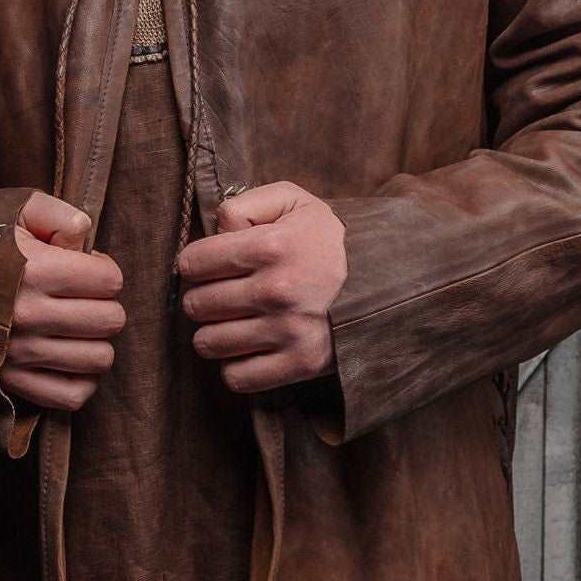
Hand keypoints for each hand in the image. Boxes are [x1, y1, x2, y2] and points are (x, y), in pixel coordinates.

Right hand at [0, 190, 125, 412]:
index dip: (103, 270)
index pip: (109, 281)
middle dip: (103, 304)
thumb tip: (86, 239)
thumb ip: (56, 214)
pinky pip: (71, 395)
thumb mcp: (7, 210)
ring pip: (98, 359)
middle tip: (80, 297)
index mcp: (34, 270)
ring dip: (94, 342)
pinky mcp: (9, 383)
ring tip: (73, 328)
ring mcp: (19, 355)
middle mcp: (29, 316)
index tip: (84, 267)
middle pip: (109, 320)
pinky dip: (80, 380)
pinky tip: (68, 360)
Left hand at [174, 181, 347, 395]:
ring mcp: (287, 331)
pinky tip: (249, 349)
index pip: (193, 262)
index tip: (207, 267)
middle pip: (196, 305)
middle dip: (202, 298)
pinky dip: (236, 367)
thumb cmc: (329, 241)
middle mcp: (276, 291)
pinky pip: (237, 377)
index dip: (194, 263)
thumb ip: (245, 204)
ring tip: (231, 323)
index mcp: (271, 246)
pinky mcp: (299, 364)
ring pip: (208, 344)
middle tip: (221, 296)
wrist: (387, 280)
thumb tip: (214, 232)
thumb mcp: (294, 202)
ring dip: (213, 334)